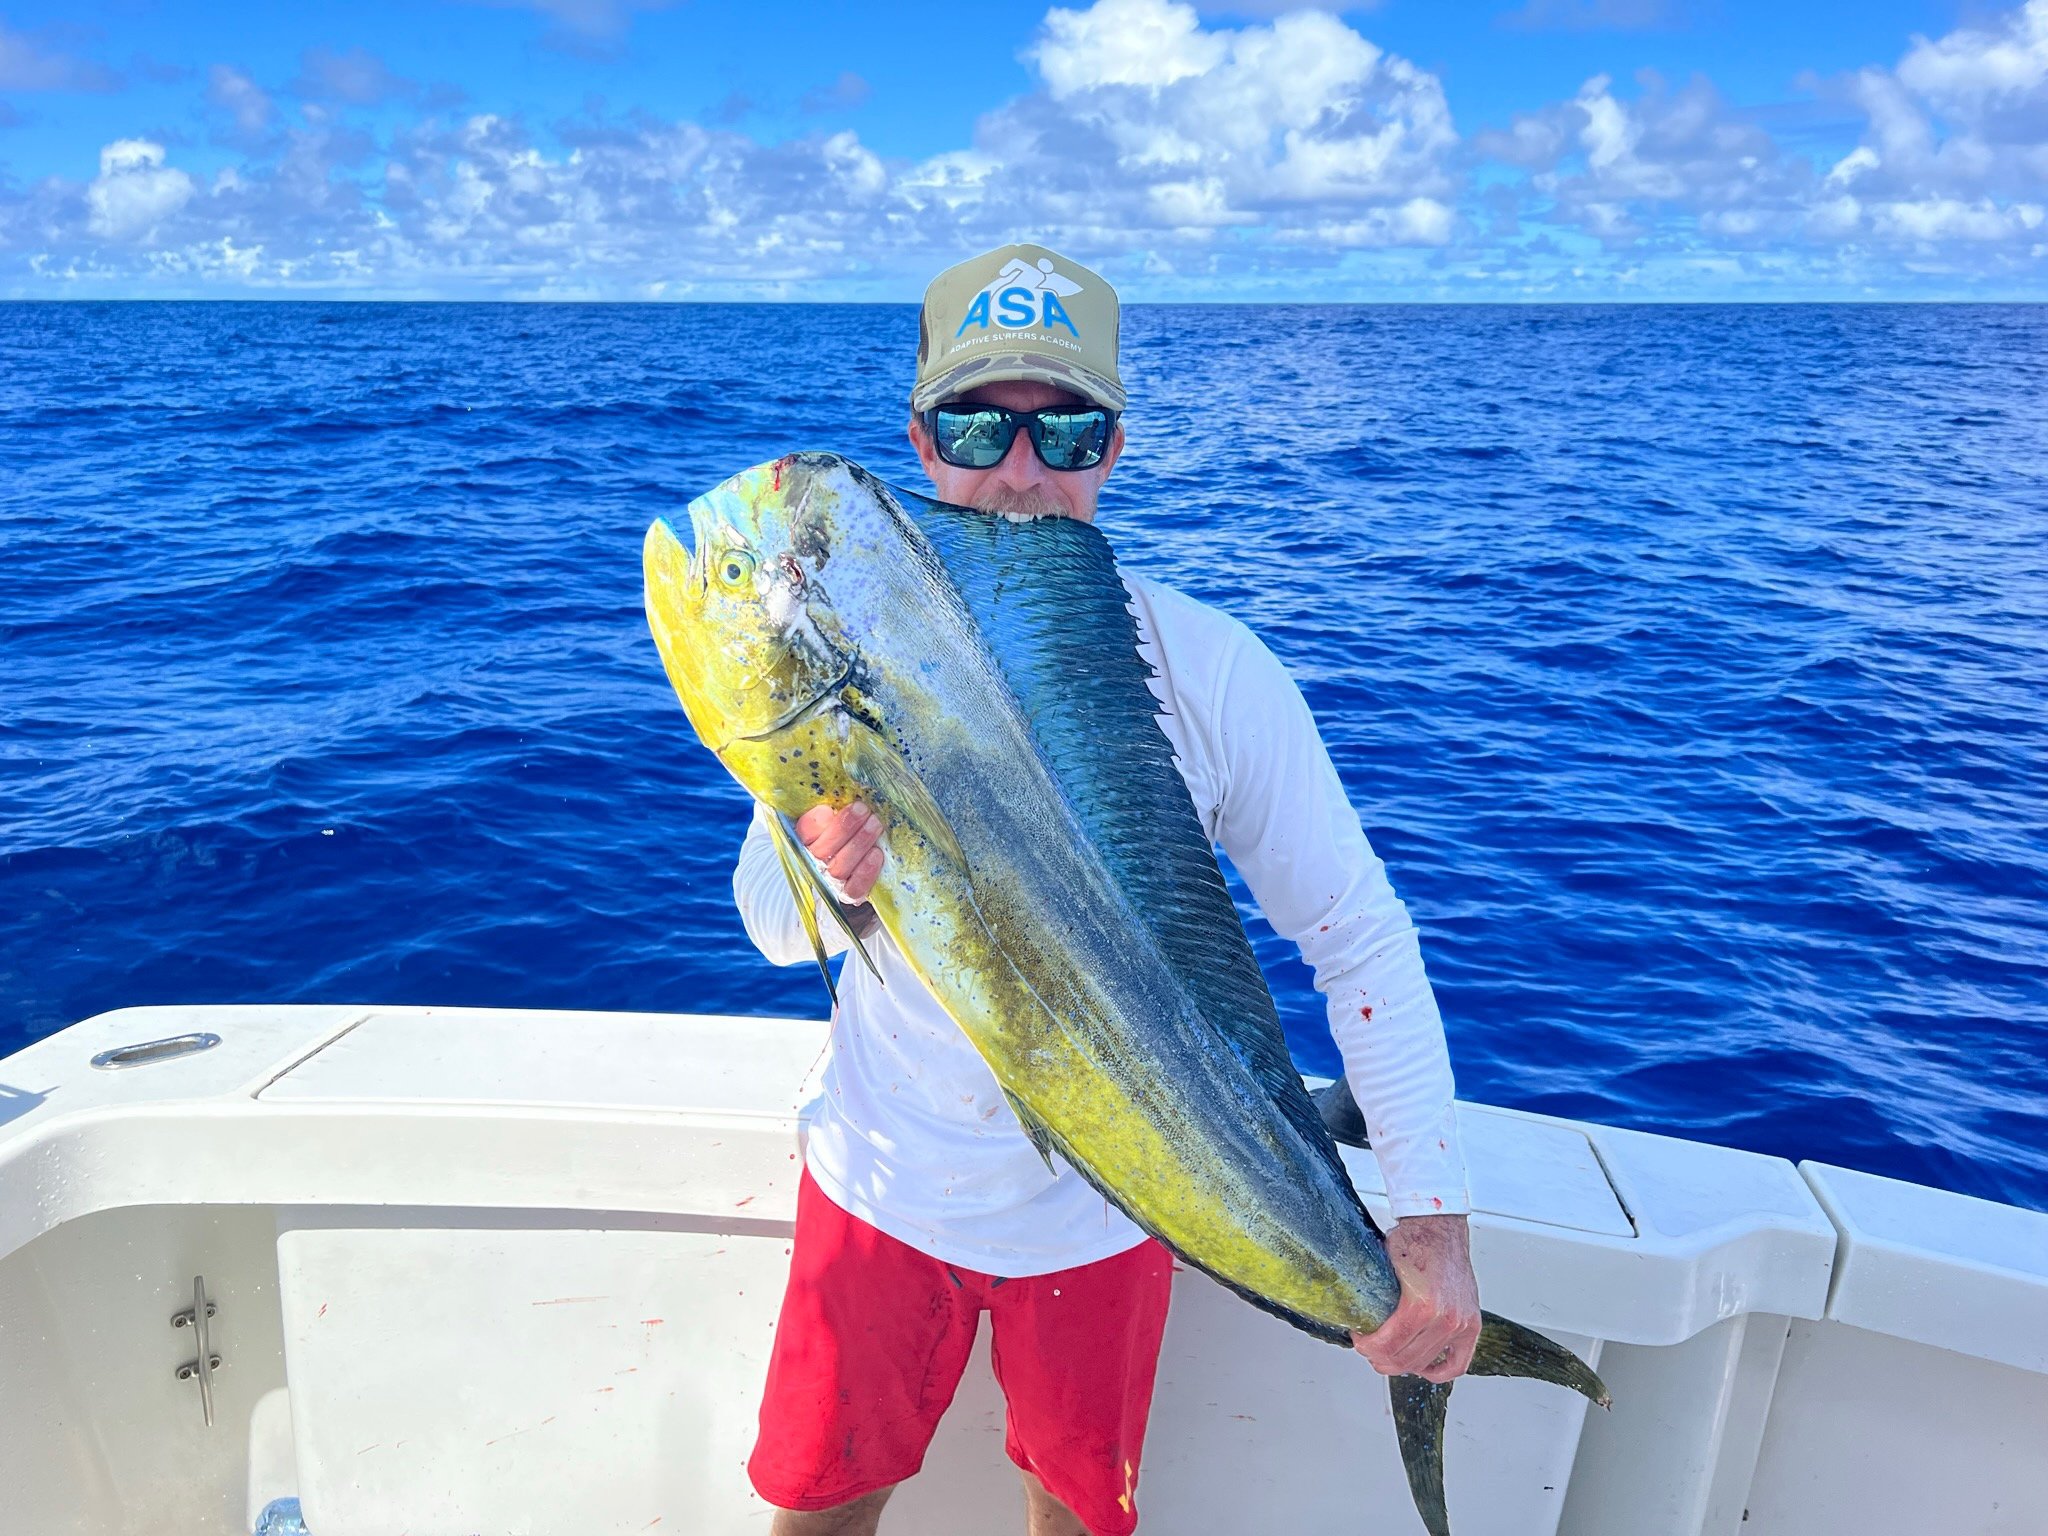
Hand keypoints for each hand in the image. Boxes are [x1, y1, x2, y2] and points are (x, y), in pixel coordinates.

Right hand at [794, 801, 885, 903]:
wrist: (860, 866)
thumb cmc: (849, 830)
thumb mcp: (839, 815)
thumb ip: (838, 805)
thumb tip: (850, 788)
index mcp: (806, 840)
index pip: (803, 833)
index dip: (814, 822)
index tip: (830, 809)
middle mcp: (814, 862)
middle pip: (821, 850)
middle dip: (844, 828)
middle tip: (863, 809)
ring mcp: (830, 881)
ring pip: (839, 867)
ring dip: (859, 843)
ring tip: (875, 824)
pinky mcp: (849, 894)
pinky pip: (854, 888)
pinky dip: (866, 871)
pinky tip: (877, 853)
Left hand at [1349, 1214, 1480, 1382]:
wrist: (1440, 1227)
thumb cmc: (1414, 1241)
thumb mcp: (1383, 1269)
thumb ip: (1375, 1300)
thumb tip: (1357, 1319)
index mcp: (1422, 1305)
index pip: (1388, 1345)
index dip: (1367, 1347)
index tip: (1360, 1340)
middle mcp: (1446, 1318)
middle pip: (1405, 1360)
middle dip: (1380, 1358)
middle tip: (1370, 1349)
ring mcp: (1462, 1324)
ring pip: (1425, 1364)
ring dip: (1403, 1364)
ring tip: (1390, 1354)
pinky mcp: (1472, 1324)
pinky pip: (1458, 1363)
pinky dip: (1438, 1371)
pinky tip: (1422, 1367)